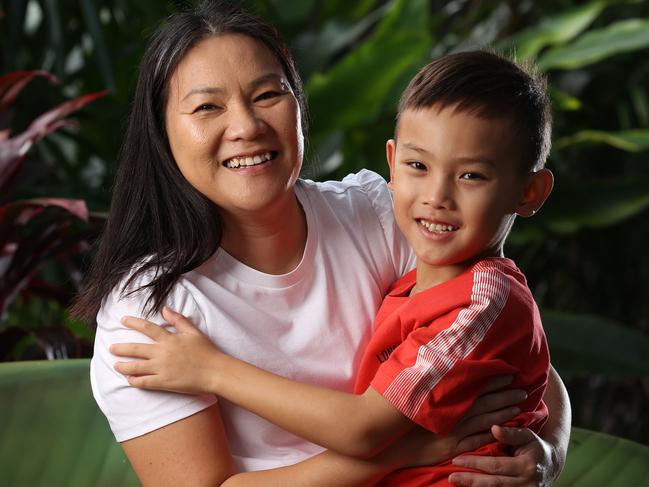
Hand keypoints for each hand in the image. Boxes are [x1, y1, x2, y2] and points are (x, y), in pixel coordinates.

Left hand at [111, 306, 221, 394]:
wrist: (215, 371)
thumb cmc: (206, 351)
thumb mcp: (193, 332)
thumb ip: (178, 320)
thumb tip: (164, 309)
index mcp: (169, 339)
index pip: (147, 328)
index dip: (133, 323)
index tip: (123, 320)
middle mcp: (162, 353)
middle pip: (136, 349)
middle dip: (121, 348)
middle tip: (111, 348)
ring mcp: (161, 368)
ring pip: (136, 367)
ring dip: (123, 366)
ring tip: (116, 365)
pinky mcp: (163, 382)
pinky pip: (144, 382)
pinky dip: (134, 381)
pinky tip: (129, 380)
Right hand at [381, 376, 526, 468]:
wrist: (388, 444)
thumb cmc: (397, 418)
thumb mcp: (410, 395)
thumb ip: (424, 381)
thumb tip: (434, 363)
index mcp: (444, 399)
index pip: (473, 385)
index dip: (492, 379)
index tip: (507, 371)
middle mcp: (452, 414)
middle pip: (484, 402)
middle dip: (504, 395)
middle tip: (523, 388)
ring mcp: (453, 432)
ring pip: (485, 420)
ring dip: (503, 413)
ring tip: (520, 406)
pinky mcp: (452, 448)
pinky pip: (477, 441)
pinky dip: (492, 434)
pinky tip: (505, 431)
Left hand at [448, 425, 555, 486]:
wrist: (552, 465)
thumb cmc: (535, 446)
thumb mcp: (527, 435)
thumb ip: (511, 433)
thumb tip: (493, 427)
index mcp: (527, 465)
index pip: (496, 466)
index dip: (475, 464)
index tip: (456, 460)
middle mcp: (527, 483)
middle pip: (494, 484)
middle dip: (471, 480)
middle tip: (452, 477)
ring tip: (457, 484)